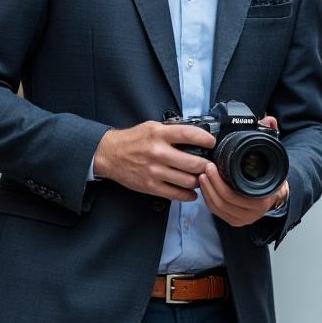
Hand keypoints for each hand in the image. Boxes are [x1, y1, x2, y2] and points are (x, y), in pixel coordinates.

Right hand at [92, 121, 214, 200]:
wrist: (109, 154)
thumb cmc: (133, 140)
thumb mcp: (152, 127)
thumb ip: (172, 131)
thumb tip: (195, 135)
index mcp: (159, 134)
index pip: (189, 134)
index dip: (205, 139)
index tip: (212, 142)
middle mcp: (158, 153)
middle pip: (193, 162)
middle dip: (206, 165)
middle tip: (210, 164)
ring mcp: (154, 171)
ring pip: (187, 180)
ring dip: (199, 181)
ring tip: (201, 177)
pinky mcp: (150, 186)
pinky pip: (175, 194)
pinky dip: (188, 195)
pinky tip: (192, 192)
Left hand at [200, 115, 287, 225]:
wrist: (276, 193)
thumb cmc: (272, 175)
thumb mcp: (273, 156)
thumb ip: (271, 136)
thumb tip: (269, 120)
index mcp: (262, 199)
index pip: (235, 196)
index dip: (220, 182)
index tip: (211, 166)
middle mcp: (253, 212)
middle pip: (224, 202)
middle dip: (210, 184)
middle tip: (204, 168)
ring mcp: (243, 218)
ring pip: (218, 208)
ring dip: (207, 192)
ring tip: (201, 176)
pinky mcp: (234, 220)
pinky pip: (217, 212)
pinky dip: (208, 199)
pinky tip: (204, 186)